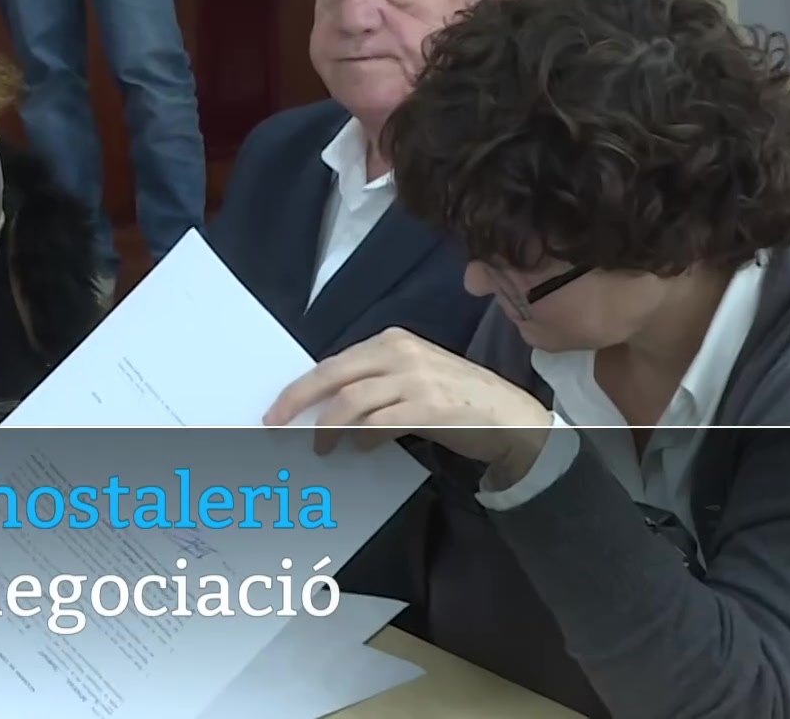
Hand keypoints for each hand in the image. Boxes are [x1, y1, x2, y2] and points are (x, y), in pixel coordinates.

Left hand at [262, 327, 553, 472]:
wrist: (513, 418)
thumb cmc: (459, 400)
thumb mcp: (415, 376)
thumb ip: (376, 382)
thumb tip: (327, 405)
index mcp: (393, 340)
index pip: (334, 362)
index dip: (301, 388)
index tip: (278, 409)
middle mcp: (401, 352)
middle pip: (333, 375)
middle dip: (298, 401)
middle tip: (276, 426)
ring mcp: (416, 378)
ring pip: (351, 400)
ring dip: (329, 428)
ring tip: (322, 448)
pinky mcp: (429, 406)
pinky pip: (380, 423)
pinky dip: (363, 437)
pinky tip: (360, 448)